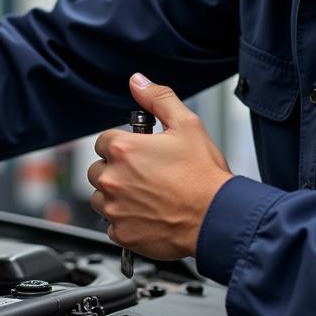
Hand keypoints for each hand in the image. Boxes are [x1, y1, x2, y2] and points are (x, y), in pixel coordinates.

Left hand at [88, 73, 232, 259]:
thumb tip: (138, 82)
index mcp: (123, 149)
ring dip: (117, 197)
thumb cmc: (203, 175)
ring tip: (147, 196)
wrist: (217, 217)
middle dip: (116, 171)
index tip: (138, 154)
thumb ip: (158, 98)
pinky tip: (148, 216)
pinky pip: (112, 226)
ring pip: (101, 198)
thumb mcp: (186, 124)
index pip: (103, 141)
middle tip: (145, 176)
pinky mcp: (121, 233)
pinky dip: (125, 222)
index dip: (122, 146)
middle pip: (98, 170)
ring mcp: (115, 208)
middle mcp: (113, 179)